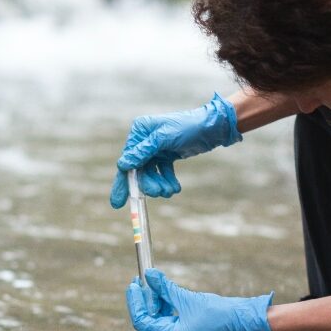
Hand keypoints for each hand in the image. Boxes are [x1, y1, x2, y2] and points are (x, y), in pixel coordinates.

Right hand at [109, 93, 242, 208]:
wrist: (211, 127)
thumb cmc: (188, 127)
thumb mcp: (164, 138)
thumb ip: (143, 151)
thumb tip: (122, 165)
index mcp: (140, 131)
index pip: (127, 161)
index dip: (123, 182)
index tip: (118, 203)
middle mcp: (144, 140)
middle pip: (138, 170)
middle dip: (148, 184)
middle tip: (159, 193)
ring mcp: (155, 149)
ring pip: (151, 174)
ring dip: (159, 185)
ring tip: (171, 190)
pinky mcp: (166, 156)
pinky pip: (162, 173)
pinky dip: (167, 181)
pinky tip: (175, 188)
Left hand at [125, 268, 271, 330]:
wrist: (242, 322)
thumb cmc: (218, 314)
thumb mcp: (187, 298)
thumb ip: (164, 288)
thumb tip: (148, 275)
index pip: (142, 322)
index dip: (136, 302)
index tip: (133, 283)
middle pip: (148, 321)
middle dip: (144, 300)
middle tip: (140, 279)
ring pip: (158, 319)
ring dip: (155, 300)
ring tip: (152, 281)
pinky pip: (169, 319)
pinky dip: (165, 305)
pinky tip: (164, 290)